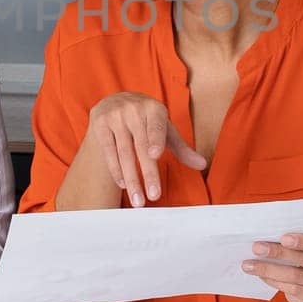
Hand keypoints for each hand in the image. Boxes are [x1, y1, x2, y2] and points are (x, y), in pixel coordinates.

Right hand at [87, 91, 205, 206]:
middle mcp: (134, 109)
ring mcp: (115, 116)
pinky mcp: (101, 124)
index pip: (156, 127)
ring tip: (138, 200)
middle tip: (153, 196)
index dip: (155, 140)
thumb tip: (202, 164)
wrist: (115, 101)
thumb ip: (182, 148)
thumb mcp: (164, 129)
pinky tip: (123, 184)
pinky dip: (116, 170)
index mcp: (154, 109)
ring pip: (124, 153)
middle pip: (141, 147)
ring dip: (131, 179)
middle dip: (147, 174)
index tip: (155, 155)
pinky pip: (109, 151)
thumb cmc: (146, 120)